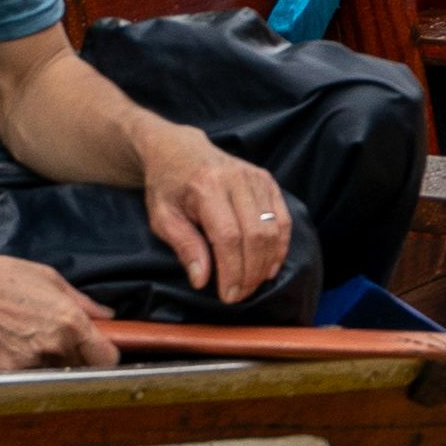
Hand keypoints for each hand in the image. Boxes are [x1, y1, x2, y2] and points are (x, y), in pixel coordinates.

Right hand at [0, 246, 121, 373]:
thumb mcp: (48, 278)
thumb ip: (83, 302)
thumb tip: (107, 317)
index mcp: (70, 322)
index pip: (108, 359)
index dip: (105, 357)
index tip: (99, 353)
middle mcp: (53, 347)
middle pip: (83, 372)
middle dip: (79, 362)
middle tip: (62, 346)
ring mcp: (28, 365)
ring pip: (55, 380)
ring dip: (52, 370)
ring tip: (31, 346)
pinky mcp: (4, 377)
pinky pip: (26, 382)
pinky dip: (25, 373)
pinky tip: (11, 352)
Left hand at [139, 133, 292, 308]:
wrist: (179, 150)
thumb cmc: (167, 186)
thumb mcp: (162, 217)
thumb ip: (184, 247)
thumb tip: (202, 280)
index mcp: (207, 187)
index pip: (228, 236)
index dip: (232, 270)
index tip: (227, 296)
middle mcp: (237, 179)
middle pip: (256, 234)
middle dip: (250, 272)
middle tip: (240, 295)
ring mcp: (256, 178)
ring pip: (274, 228)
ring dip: (266, 263)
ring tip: (252, 284)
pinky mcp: (268, 181)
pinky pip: (283, 219)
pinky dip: (280, 246)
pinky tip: (269, 266)